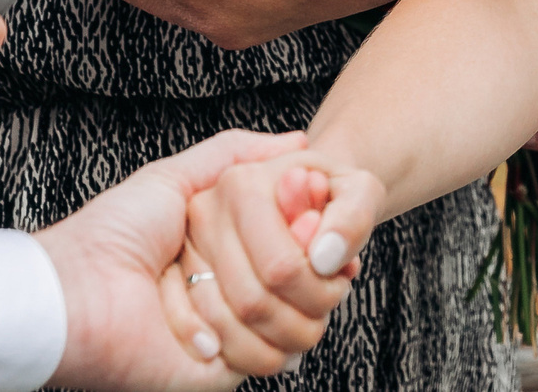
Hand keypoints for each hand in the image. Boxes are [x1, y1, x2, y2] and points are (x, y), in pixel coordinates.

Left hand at [35, 129, 318, 391]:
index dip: (313, 231)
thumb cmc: (112, 234)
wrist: (76, 295)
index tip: (315, 214)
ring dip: (243, 297)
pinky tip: (192, 331)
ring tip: (191, 290)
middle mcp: (241, 291)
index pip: (306, 244)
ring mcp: (238, 334)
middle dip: (283, 258)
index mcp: (234, 250)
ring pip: (297, 316)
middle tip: (227, 250)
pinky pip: (269, 353)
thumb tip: (298, 142)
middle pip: (311, 279)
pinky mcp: (227, 371)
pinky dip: (231, 334)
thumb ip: (235, 154)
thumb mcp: (176, 178)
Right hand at [176, 147, 382, 377]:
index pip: (280, 267)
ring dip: (276, 345)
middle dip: (301, 324)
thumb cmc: (332, 195)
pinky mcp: (178, 282)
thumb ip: (352, 219)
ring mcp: (186, 250)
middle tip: (326, 310)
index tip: (341, 283)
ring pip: (226, 328)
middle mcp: (205, 214)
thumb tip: (325, 261)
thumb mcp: (359, 192)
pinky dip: (248, 353)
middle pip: (252, 302)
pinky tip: (279, 345)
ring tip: (306, 327)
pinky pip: (208, 337)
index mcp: (243, 183)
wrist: (305, 195)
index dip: (319, 292)